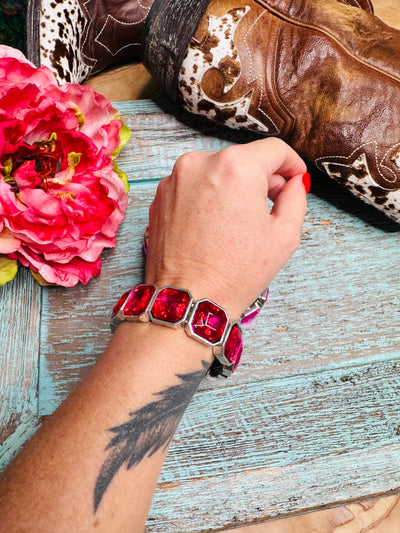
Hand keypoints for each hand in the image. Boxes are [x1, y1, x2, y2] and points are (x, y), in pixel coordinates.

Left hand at [145, 137, 307, 318]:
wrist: (187, 299)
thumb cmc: (234, 273)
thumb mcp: (283, 236)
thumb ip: (296, 199)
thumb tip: (294, 183)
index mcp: (236, 167)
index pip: (274, 150)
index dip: (291, 164)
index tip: (295, 179)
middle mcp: (200, 162)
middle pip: (244, 159)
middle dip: (262, 178)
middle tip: (271, 206)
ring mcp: (175, 178)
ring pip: (217, 171)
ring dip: (234, 187)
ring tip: (240, 221)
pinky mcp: (160, 195)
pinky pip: (194, 184)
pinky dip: (209, 196)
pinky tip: (215, 225)